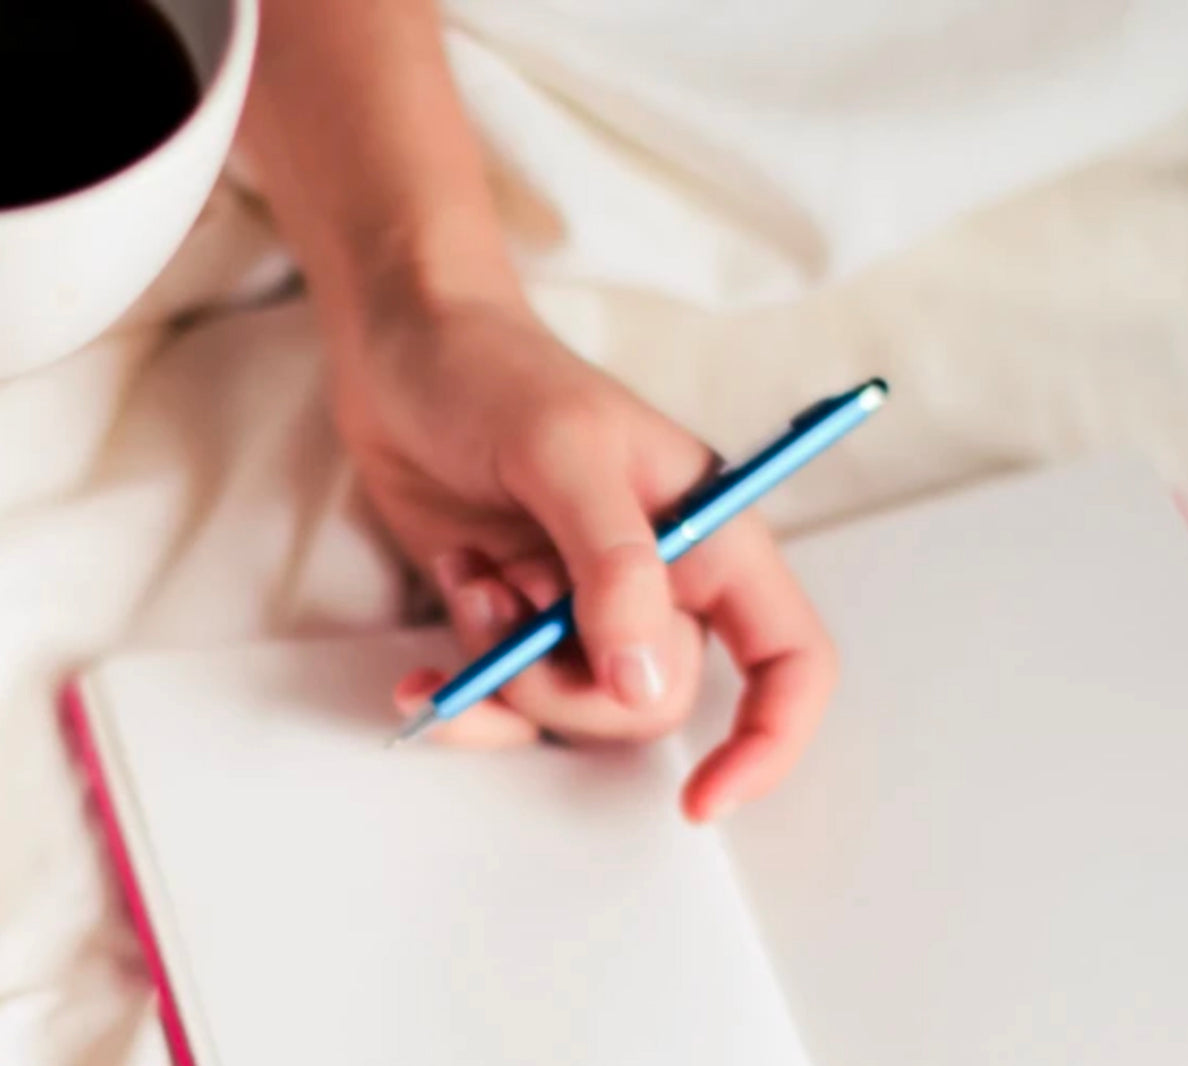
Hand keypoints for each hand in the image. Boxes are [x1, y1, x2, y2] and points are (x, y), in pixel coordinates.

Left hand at [326, 293, 837, 820]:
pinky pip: (507, 707)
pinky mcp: (517, 624)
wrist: (397, 353)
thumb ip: (611, 565)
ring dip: (503, 674)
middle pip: (655, 702)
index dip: (771, 737)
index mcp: (709, 534)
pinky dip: (465, 698)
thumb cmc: (493, 373)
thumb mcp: (561, 451)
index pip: (789, 656)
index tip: (705, 798)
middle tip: (506, 608)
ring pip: (574, 712)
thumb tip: (640, 682)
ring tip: (471, 581)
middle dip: (567, 686)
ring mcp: (583, 610)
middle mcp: (659, 584)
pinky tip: (421, 672)